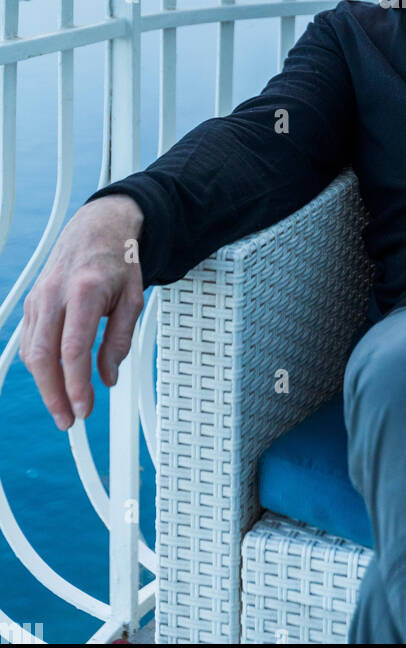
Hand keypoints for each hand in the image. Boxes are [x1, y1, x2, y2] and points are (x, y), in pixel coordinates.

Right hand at [19, 195, 145, 428]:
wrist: (98, 228)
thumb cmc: (117, 261)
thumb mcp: (134, 298)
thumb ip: (120, 340)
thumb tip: (107, 378)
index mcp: (85, 292)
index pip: (73, 350)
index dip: (75, 386)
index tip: (84, 408)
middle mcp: (55, 295)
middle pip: (43, 356)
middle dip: (53, 395)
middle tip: (69, 420)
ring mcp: (39, 298)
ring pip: (31, 352)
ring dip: (44, 385)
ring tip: (63, 407)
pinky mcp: (32, 302)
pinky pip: (29, 341)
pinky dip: (39, 365)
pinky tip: (53, 380)